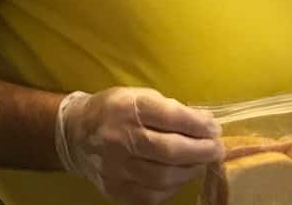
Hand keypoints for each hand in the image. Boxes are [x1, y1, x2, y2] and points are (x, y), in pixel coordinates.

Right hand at [55, 87, 223, 204]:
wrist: (76, 133)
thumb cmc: (114, 110)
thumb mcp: (139, 96)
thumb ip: (170, 109)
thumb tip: (205, 124)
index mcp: (128, 107)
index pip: (171, 117)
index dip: (198, 125)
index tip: (214, 128)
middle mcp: (119, 137)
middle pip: (169, 151)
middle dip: (201, 151)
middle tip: (216, 150)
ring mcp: (115, 167)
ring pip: (163, 177)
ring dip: (189, 171)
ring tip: (200, 163)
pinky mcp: (114, 189)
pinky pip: (150, 196)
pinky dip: (171, 188)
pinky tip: (179, 177)